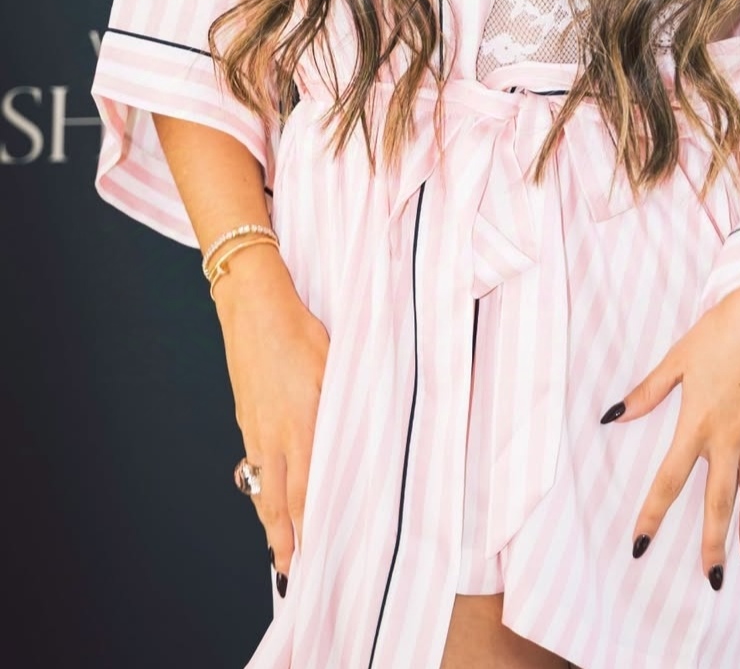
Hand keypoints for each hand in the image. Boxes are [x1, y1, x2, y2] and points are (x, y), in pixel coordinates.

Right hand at [213, 246, 329, 590]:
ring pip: (261, 485)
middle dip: (283, 540)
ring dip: (269, 519)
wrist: (252, 305)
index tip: (315, 556)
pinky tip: (263, 493)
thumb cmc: (298, 329)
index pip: (306, 491)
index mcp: (300, 425)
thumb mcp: (333, 365)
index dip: (310, 527)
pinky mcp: (246, 414)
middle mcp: (274, 434)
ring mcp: (255, 426)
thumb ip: (343, 406)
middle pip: (277, 501)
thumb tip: (355, 440)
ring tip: (276, 546)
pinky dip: (258, 487)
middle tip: (289, 573)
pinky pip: (253, 462)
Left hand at [600, 283, 739, 587]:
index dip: (653, 516)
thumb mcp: (679, 359)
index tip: (641, 546)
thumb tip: (614, 415)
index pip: (669, 481)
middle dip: (715, 545)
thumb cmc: (721, 331)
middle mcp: (730, 439)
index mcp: (697, 424)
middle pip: (719, 502)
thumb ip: (648, 392)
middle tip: (714, 580)